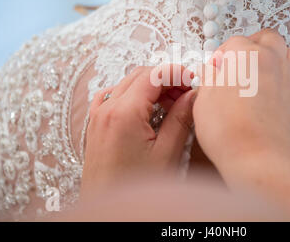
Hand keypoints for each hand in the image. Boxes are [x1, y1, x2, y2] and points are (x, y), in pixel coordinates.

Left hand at [81, 65, 195, 197]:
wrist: (110, 217)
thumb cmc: (135, 189)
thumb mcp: (166, 154)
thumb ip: (181, 119)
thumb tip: (192, 95)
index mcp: (124, 113)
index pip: (153, 75)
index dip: (176, 73)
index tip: (191, 80)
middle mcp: (106, 109)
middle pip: (140, 75)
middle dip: (165, 78)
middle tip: (185, 93)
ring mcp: (98, 116)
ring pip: (127, 84)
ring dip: (151, 87)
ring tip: (171, 104)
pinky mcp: (96, 125)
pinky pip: (114, 96)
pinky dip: (133, 95)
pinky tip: (146, 109)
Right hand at [192, 29, 289, 185]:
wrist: (260, 161)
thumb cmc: (230, 132)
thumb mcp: (203, 99)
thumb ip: (209, 78)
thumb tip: (213, 72)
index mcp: (247, 55)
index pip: (233, 42)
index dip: (221, 56)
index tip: (215, 69)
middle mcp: (274, 61)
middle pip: (266, 38)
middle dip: (252, 45)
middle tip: (238, 63)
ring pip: (289, 53)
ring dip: (275, 56)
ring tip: (260, 73)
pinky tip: (283, 88)